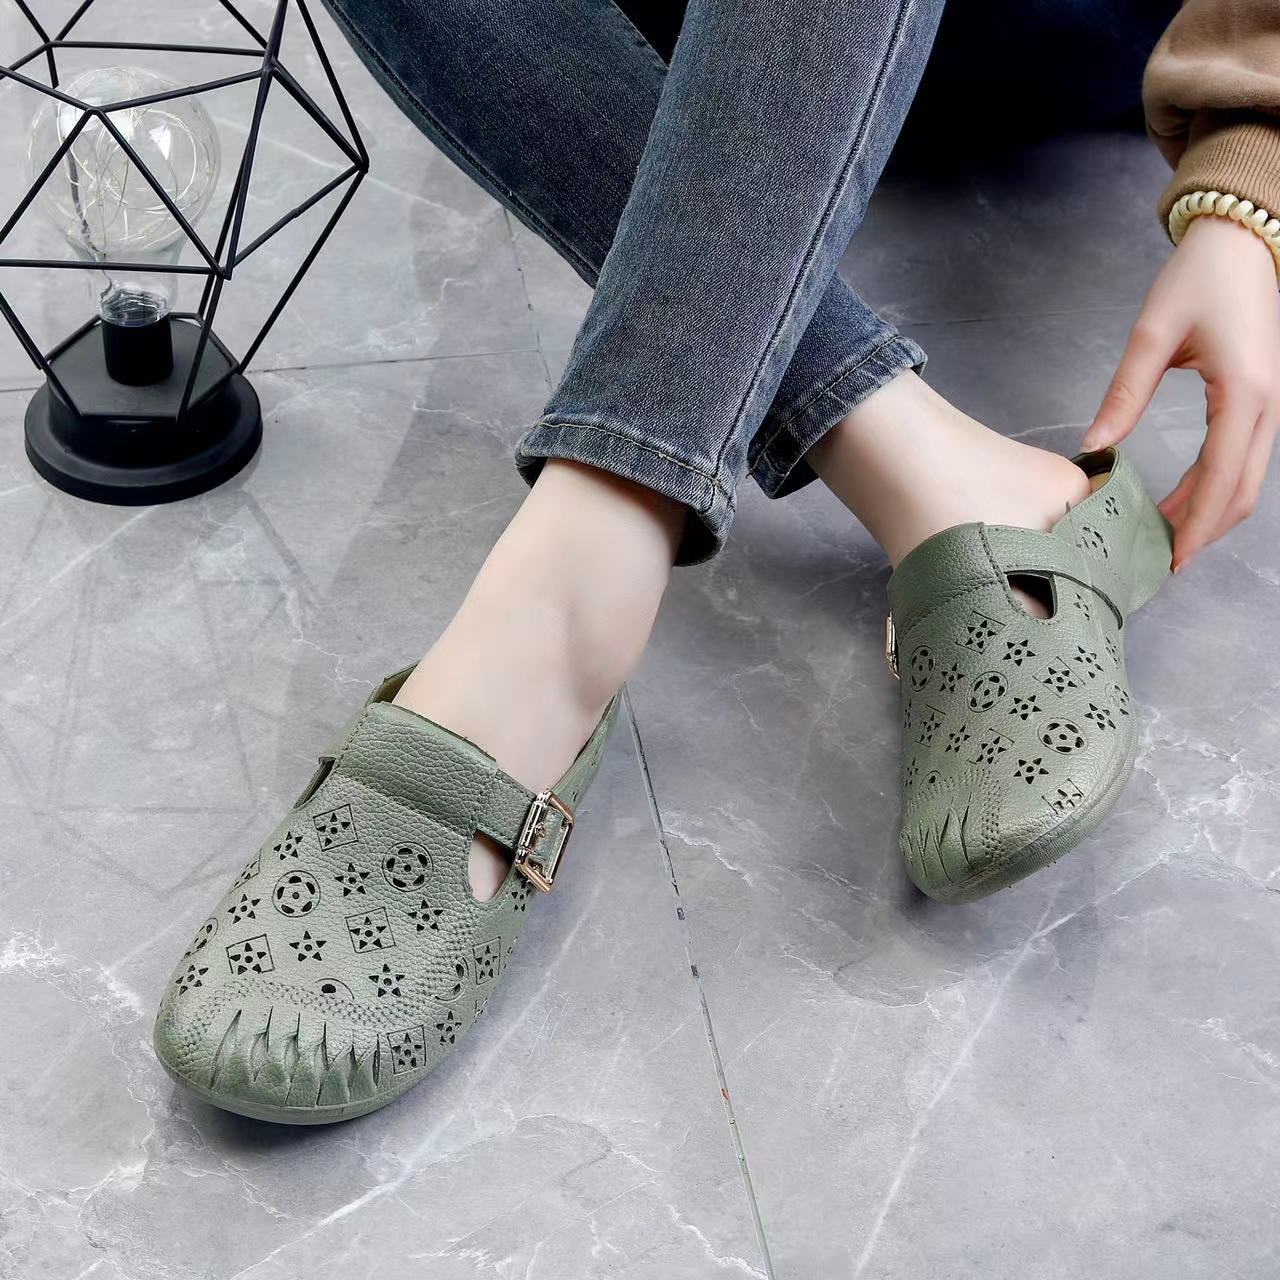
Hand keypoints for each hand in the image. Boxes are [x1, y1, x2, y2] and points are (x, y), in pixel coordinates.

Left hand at [1081, 213, 1279, 569]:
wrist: (1242, 237)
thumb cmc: (1200, 278)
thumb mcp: (1151, 335)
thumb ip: (1123, 395)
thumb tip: (1092, 449)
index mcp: (1244, 393)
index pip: (1221, 477)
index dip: (1195, 523)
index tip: (1171, 559)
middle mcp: (1267, 405)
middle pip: (1242, 489)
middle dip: (1205, 531)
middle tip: (1163, 562)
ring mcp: (1269, 404)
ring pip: (1246, 478)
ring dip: (1210, 512)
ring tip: (1164, 539)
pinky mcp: (1258, 399)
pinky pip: (1242, 457)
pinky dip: (1216, 487)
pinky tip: (1182, 503)